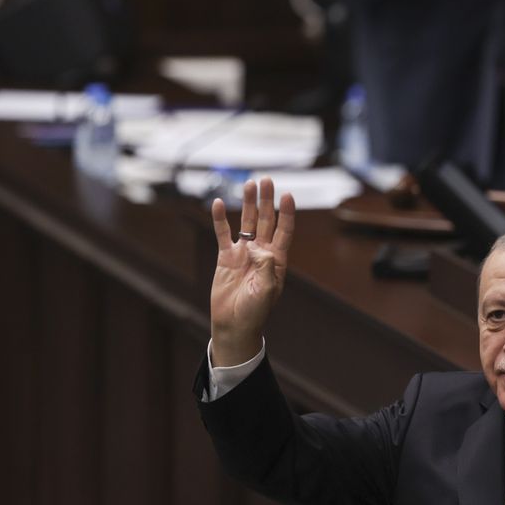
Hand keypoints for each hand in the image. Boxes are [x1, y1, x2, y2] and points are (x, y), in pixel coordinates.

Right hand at [209, 177, 295, 366]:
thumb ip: (266, 268)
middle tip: (266, 180)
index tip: (287, 195)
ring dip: (247, 204)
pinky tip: (217, 203)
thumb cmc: (255, 312)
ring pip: (245, 223)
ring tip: (248, 184)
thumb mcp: (266, 291)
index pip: (284, 231)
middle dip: (266, 200)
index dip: (286, 213)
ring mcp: (243, 253)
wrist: (234, 324)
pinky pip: (223, 235)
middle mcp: (262, 253)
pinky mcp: (226, 258)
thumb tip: (259, 248)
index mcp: (277, 260)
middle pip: (265, 220)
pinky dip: (219, 220)